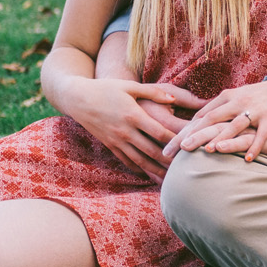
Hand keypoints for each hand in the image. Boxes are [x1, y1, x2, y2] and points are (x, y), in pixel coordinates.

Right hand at [59, 78, 205, 181]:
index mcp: (133, 115)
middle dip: (169, 162)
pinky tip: (150, 175)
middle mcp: (126, 131)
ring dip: (156, 171)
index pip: (159, 132)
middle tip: (186, 170)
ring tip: (171, 180)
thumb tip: (173, 98)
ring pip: (140, 161)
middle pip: (152, 151)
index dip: (175, 141)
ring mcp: (117, 140)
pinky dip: (139, 169)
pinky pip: (127, 161)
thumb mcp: (129, 86)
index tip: (189, 147)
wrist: (78, 98)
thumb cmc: (106, 88)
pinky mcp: (110, 145)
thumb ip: (153, 92)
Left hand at [168, 79, 266, 161]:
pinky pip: (261, 135)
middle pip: (210, 121)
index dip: (183, 132)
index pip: (200, 117)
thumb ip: (218, 110)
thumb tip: (197, 122)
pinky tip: (246, 160)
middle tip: (176, 152)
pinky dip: (254, 147)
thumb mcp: (236, 98)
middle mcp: (237, 102)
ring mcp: (253, 111)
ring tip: (207, 152)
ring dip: (220, 139)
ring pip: (233, 126)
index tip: (168, 147)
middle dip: (192, 136)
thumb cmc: (259, 97)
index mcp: (226, 98)